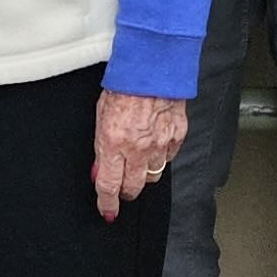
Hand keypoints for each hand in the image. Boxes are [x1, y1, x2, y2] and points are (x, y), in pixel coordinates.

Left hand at [90, 91, 185, 220]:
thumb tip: (99, 171)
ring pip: (153, 176)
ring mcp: (160, 144)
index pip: (109, 185)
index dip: (107, 203)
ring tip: (138, 162)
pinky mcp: (177, 136)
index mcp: (114, 142)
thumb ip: (101, 147)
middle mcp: (138, 148)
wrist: (153, 64)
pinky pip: (169, 158)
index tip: (107, 211)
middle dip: (125, 192)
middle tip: (122, 187)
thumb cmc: (124, 84)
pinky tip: (155, 146)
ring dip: (143, 174)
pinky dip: (161, 156)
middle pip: (133, 187)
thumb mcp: (100, 115)